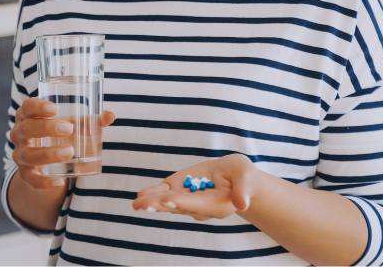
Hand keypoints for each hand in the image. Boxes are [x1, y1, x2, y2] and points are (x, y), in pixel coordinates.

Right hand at [11, 98, 115, 189]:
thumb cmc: (61, 133)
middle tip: (69, 128)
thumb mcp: (74, 124)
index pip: (27, 107)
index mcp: (29, 116)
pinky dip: (45, 182)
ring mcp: (21, 154)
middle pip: (26, 129)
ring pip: (28, 155)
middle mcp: (20, 134)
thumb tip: (111, 115)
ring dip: (48, 153)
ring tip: (70, 152)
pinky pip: (32, 179)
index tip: (55, 109)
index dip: (38, 106)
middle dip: (46, 128)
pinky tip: (60, 181)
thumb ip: (93, 120)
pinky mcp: (26, 174)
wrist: (46, 159)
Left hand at [132, 154, 258, 220]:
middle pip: (178, 207)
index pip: (197, 204)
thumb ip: (242, 190)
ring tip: (137, 203)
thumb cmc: (241, 176)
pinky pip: (165, 193)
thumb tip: (242, 204)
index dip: (183, 202)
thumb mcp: (245, 176)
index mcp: (216, 205)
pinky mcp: (180, 189)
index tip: (169, 200)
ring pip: (168, 202)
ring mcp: (187, 199)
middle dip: (161, 205)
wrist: (234, 177)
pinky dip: (153, 193)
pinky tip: (140, 196)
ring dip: (152, 201)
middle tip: (144, 205)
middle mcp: (199, 207)